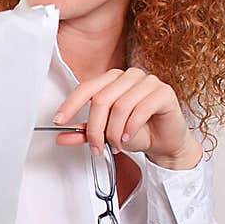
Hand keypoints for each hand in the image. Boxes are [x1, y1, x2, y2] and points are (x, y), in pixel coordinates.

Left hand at [54, 68, 202, 168]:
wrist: (165, 143)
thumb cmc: (137, 132)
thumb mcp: (106, 135)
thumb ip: (85, 133)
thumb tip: (62, 137)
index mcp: (112, 80)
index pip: (87, 87)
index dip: (71, 104)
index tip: (59, 121)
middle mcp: (129, 76)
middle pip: (101, 99)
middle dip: (96, 129)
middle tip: (97, 147)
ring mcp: (148, 81)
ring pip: (120, 106)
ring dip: (114, 132)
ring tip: (116, 144)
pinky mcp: (163, 92)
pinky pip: (141, 109)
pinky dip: (131, 128)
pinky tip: (129, 137)